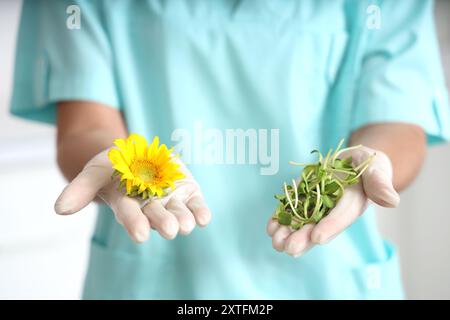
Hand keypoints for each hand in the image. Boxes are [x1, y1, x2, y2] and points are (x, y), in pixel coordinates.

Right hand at [54, 149, 210, 242]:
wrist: (136, 158)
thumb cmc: (112, 168)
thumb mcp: (94, 172)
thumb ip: (80, 189)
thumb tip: (59, 210)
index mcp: (127, 205)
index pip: (129, 215)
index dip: (135, 224)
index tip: (141, 235)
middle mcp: (150, 207)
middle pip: (156, 216)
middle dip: (163, 223)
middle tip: (170, 230)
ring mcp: (170, 200)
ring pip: (178, 213)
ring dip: (184, 219)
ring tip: (188, 226)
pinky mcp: (187, 192)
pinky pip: (195, 205)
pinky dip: (200, 211)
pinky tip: (204, 218)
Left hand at [266, 146, 399, 256]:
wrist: (352, 162)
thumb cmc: (367, 164)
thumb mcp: (376, 166)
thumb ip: (379, 182)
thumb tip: (392, 201)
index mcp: (353, 204)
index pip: (342, 217)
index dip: (331, 226)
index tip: (318, 237)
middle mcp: (333, 212)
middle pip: (318, 228)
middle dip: (303, 238)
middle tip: (289, 248)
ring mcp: (317, 208)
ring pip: (302, 225)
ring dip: (288, 233)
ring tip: (276, 240)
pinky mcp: (304, 201)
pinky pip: (291, 213)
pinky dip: (281, 220)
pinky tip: (271, 227)